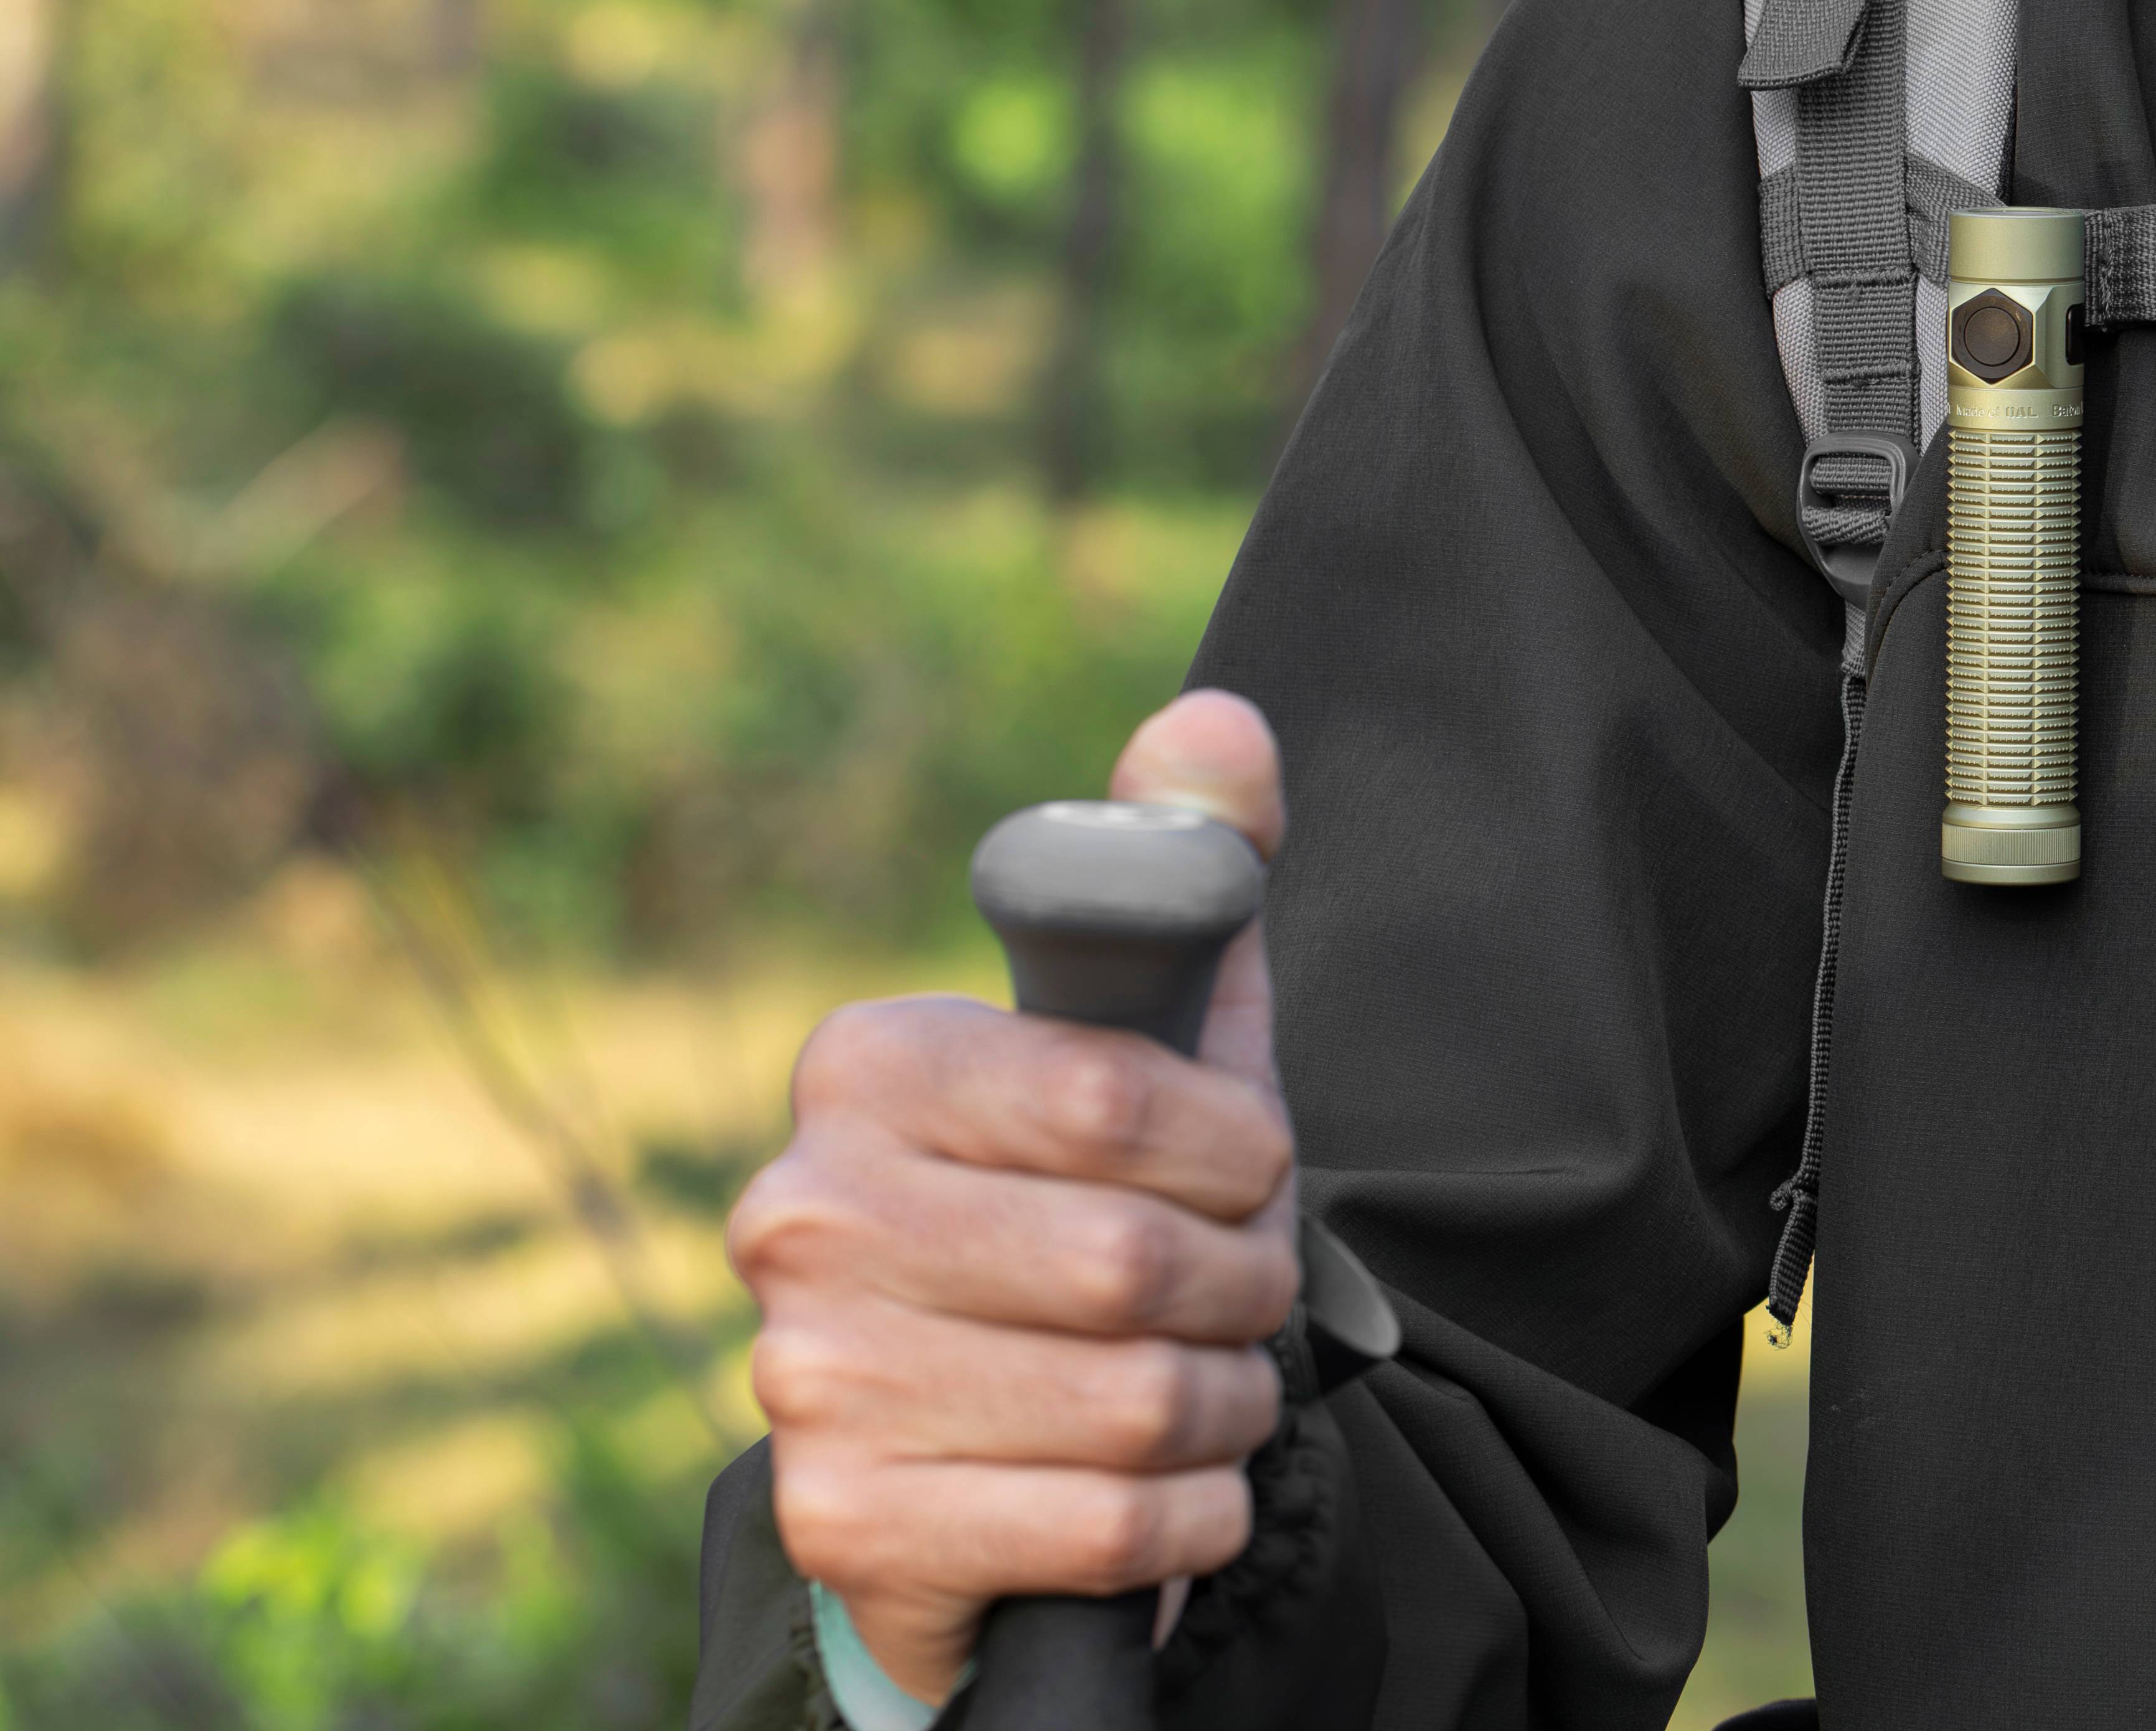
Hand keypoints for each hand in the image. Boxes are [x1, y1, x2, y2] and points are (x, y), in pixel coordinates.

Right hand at [731, 690, 1295, 1705]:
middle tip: (1245, 1290)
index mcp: (867, 1068)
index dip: (1239, 1147)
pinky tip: (1170, 1486)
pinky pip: (1106, 1529)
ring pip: (1136, 1402)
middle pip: (1135, 1261)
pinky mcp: (848, 1527)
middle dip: (1245, 1285)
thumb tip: (1220, 724)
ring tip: (1212, 1383)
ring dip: (1226, 1405)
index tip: (1256, 1167)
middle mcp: (801, 1216)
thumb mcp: (1157, 1036)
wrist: (979, 1442)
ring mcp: (806, 1381)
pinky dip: (1189, 1516)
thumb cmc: (1089, 1202)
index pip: (1109, 1093)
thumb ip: (1188, 870)